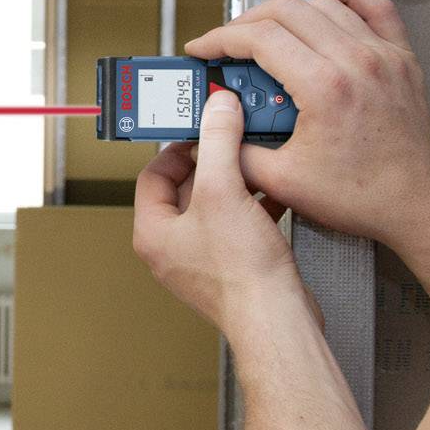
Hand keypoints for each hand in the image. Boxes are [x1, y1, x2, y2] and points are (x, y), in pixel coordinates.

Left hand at [132, 89, 304, 333]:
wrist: (277, 320)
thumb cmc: (241, 274)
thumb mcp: (224, 191)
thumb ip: (219, 142)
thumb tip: (217, 109)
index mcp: (153, 232)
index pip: (152, 175)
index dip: (177, 147)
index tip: (200, 129)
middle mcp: (172, 248)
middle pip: (186, 188)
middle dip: (213, 162)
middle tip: (232, 140)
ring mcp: (202, 260)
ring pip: (216, 205)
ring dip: (237, 181)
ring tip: (257, 163)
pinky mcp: (233, 267)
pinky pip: (238, 224)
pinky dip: (254, 204)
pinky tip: (275, 193)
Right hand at [185, 0, 429, 293]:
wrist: (412, 206)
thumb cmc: (360, 197)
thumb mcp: (281, 181)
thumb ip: (235, 150)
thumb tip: (213, 128)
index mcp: (324, 87)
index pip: (259, 38)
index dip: (220, 38)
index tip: (204, 48)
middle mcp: (355, 60)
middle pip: (286, 10)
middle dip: (245, 22)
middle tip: (228, 44)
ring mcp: (382, 54)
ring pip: (323, 5)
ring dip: (287, 11)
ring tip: (268, 32)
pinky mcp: (400, 58)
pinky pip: (374, 6)